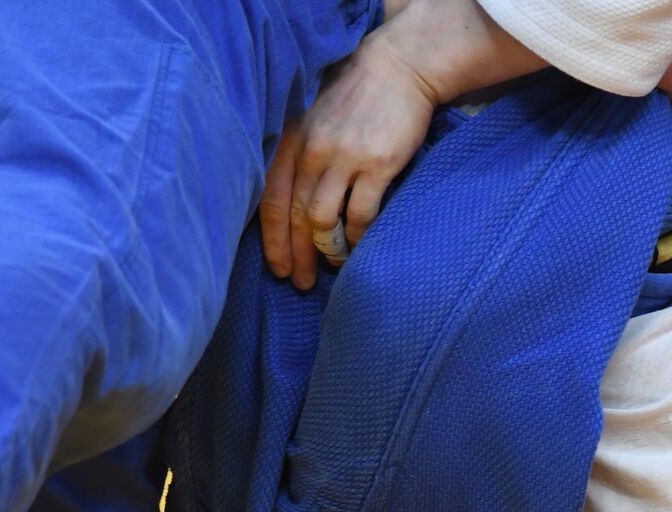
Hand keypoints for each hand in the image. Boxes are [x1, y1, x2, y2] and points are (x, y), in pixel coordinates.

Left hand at [260, 0, 544, 287]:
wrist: (399, 68)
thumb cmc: (356, 97)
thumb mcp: (314, 120)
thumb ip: (301, 158)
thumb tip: (295, 210)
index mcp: (292, 141)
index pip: (271, 199)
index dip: (273, 240)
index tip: (279, 269)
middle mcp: (312, 151)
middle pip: (296, 217)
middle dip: (298, 255)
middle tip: (302, 283)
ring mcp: (345, 159)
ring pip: (324, 221)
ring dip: (327, 250)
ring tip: (334, 265)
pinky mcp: (377, 166)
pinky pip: (360, 215)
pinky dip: (357, 237)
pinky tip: (358, 247)